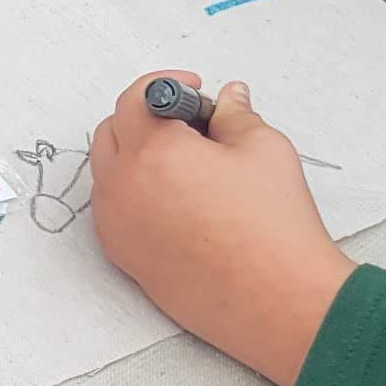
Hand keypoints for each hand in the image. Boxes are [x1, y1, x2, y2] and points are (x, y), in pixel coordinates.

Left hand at [86, 73, 351, 385]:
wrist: (277, 300)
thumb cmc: (273, 227)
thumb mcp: (264, 149)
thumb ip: (236, 114)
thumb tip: (228, 98)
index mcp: (153, 151)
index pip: (135, 99)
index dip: (166, 86)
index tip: (192, 92)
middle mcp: (122, 186)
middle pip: (113, 131)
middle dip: (146, 119)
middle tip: (192, 127)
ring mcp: (116, 225)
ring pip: (109, 172)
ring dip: (136, 156)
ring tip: (188, 166)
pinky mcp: (123, 256)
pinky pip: (114, 210)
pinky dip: (135, 193)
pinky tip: (179, 201)